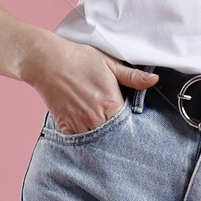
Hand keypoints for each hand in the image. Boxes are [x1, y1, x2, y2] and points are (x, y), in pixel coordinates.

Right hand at [23, 35, 156, 133]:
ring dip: (101, 139)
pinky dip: (83, 139)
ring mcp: (79, 123)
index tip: (130, 124)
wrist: (47, 60)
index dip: (130, 125)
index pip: (128, 125)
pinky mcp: (65, 126)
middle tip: (117, 130)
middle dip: (116, 134)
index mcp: (110, 103)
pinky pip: (78, 141)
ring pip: (96, 142)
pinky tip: (87, 132)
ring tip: (102, 130)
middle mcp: (95, 117)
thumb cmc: (79, 59)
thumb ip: (132, 76)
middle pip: (113, 136)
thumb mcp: (109, 64)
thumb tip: (154, 80)